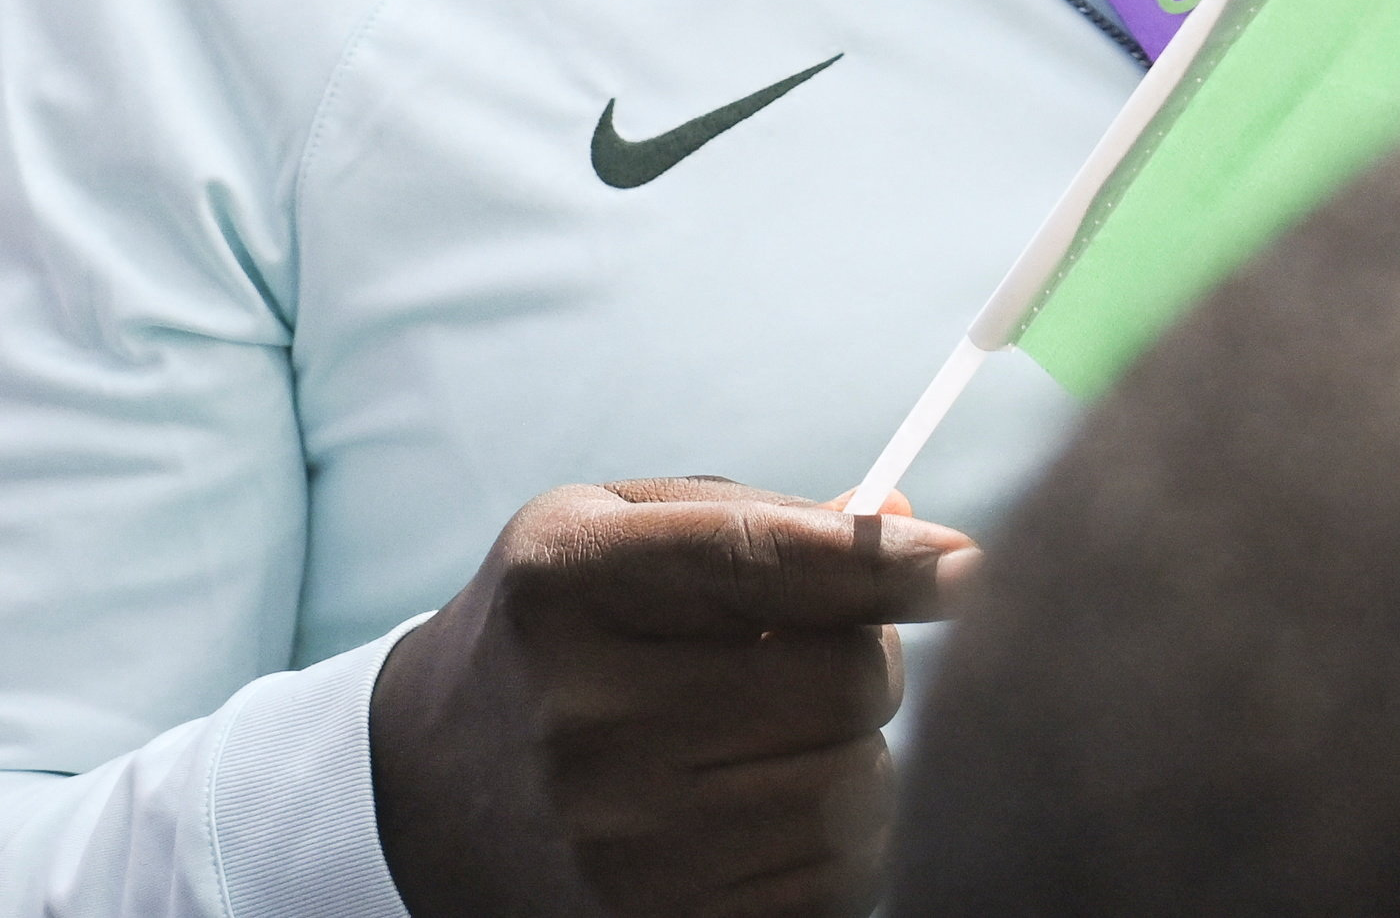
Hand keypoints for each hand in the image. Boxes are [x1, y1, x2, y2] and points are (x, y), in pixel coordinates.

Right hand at [366, 479, 965, 917]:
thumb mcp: (608, 530)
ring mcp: (615, 844)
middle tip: (829, 657)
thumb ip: (752, 518)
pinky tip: (778, 812)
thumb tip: (907, 518)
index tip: (966, 563)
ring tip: (787, 741)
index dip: (892, 561)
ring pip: (856, 793)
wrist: (433, 790)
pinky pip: (831, 891)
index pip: (776, 562)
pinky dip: (841, 847)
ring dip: (859, 759)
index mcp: (569, 582)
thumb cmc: (553, 634)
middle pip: (845, 684)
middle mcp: (584, 718)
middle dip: (869, 662)